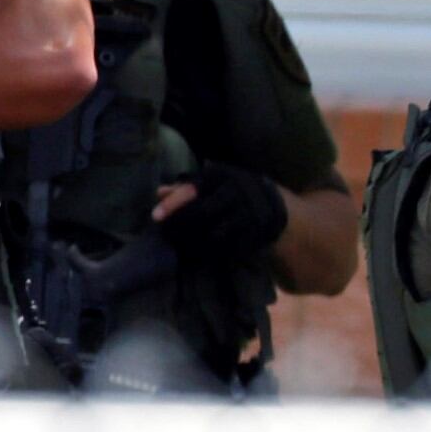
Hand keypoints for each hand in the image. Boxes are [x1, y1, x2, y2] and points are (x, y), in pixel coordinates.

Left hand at [155, 160, 288, 263]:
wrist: (275, 205)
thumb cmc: (233, 192)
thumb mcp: (213, 183)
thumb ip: (186, 189)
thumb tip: (159, 193)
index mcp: (223, 176)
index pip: (193, 189)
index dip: (173, 204)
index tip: (155, 217)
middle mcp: (238, 192)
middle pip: (201, 214)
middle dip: (181, 227)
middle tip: (167, 236)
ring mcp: (250, 214)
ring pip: (214, 234)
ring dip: (193, 244)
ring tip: (180, 247)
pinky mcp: (257, 234)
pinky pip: (229, 248)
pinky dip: (211, 254)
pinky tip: (199, 255)